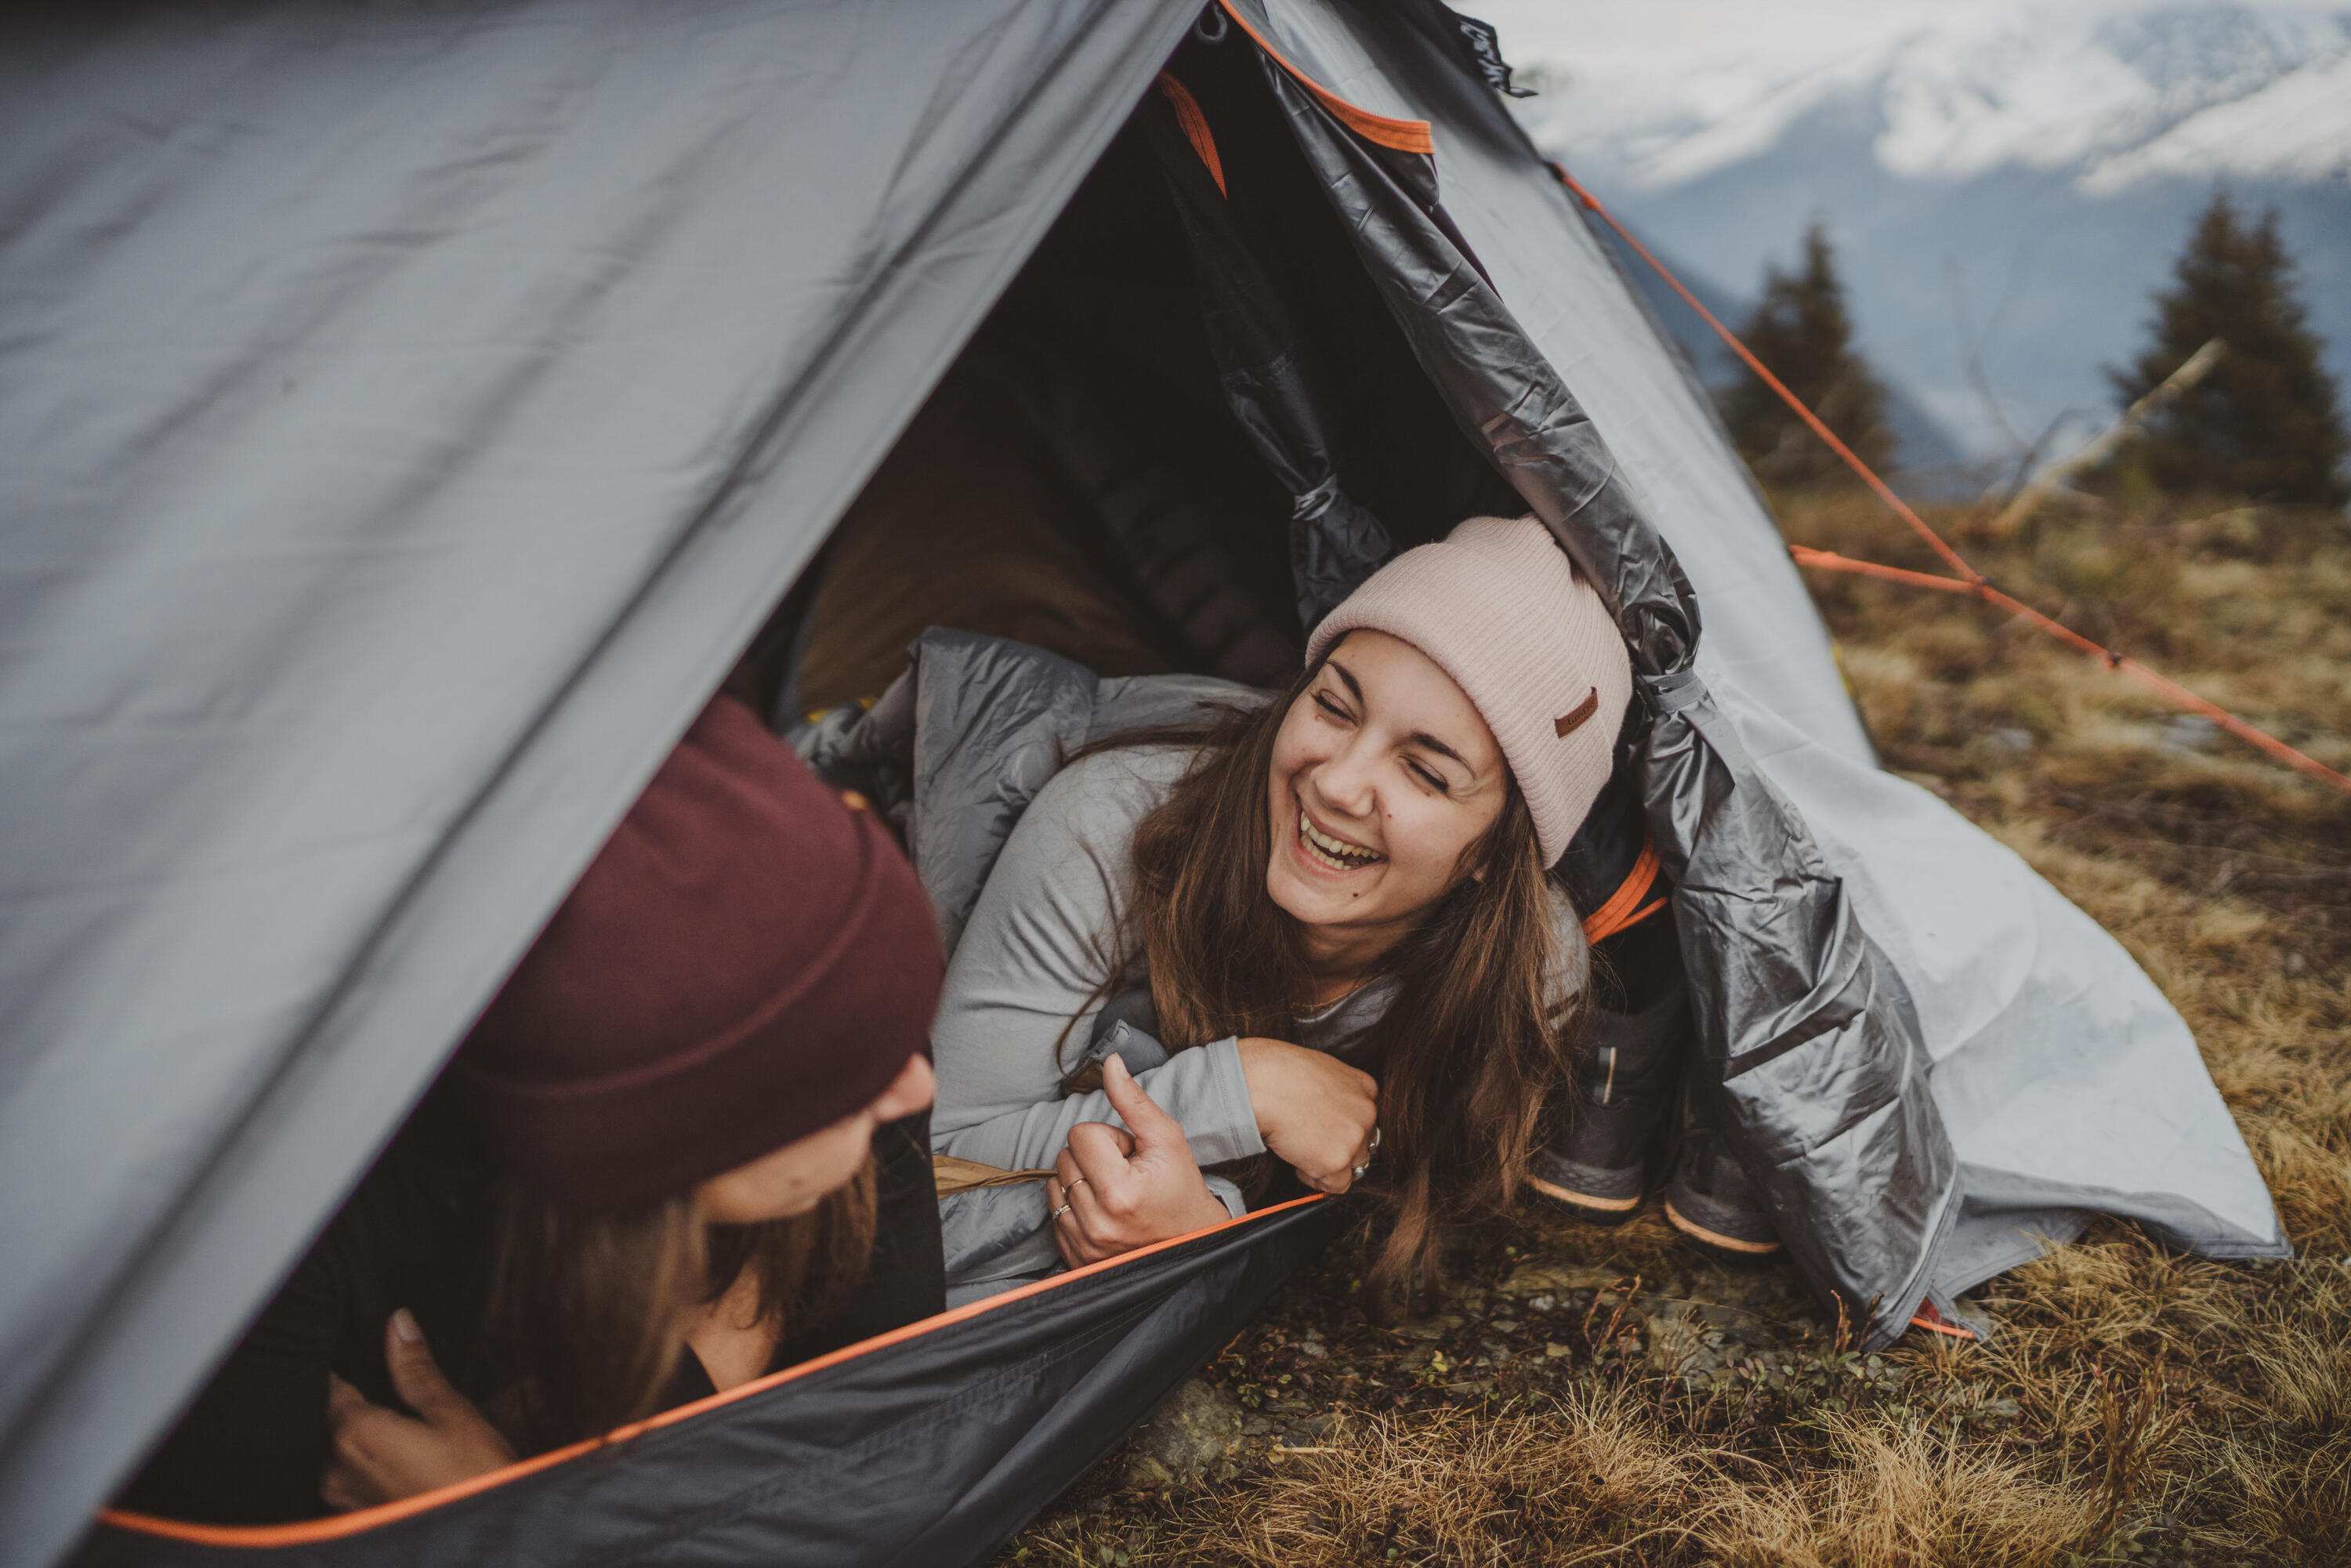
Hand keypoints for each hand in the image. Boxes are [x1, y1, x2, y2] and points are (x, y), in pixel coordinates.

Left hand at [322, 1311, 516, 1511]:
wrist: (482, 1540)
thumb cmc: (473, 1479)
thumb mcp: (452, 1413)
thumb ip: (416, 1369)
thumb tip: (398, 1323)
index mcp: (355, 1432)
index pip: (331, 1385)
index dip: (346, 1366)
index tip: (362, 1354)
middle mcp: (335, 1468)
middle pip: (333, 1420)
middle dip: (360, 1405)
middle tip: (399, 1402)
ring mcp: (341, 1499)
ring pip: (340, 1453)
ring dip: (364, 1440)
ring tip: (405, 1435)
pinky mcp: (353, 1520)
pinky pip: (349, 1480)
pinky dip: (368, 1467)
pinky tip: (402, 1466)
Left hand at [1047, 1055, 1230, 1266]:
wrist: (1191, 1242)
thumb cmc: (1181, 1187)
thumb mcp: (1166, 1138)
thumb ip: (1133, 1099)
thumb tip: (1109, 1061)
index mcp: (1119, 1192)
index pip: (1080, 1135)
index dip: (1109, 1138)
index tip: (1131, 1156)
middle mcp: (1097, 1222)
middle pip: (1064, 1157)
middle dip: (1093, 1158)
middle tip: (1126, 1174)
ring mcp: (1084, 1243)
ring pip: (1055, 1183)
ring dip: (1081, 1181)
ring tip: (1114, 1193)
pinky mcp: (1074, 1256)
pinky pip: (1053, 1212)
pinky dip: (1073, 1205)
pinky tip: (1102, 1210)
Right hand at [1235, 1037, 1378, 1193]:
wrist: (1262, 1085)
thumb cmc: (1278, 1071)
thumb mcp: (1320, 1070)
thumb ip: (1334, 1091)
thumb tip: (1326, 1111)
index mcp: (1364, 1086)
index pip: (1366, 1118)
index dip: (1344, 1128)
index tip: (1327, 1131)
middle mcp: (1367, 1112)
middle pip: (1362, 1144)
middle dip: (1339, 1147)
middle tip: (1311, 1143)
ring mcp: (1355, 1137)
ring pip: (1352, 1165)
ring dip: (1329, 1164)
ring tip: (1302, 1152)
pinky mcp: (1337, 1161)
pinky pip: (1337, 1185)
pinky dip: (1317, 1179)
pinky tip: (1299, 1163)